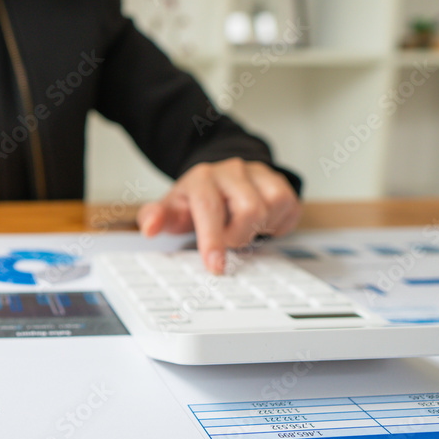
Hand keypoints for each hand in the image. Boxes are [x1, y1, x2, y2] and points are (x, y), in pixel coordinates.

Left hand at [137, 159, 300, 273]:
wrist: (222, 179)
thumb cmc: (196, 201)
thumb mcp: (172, 209)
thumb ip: (155, 218)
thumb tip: (149, 227)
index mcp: (201, 178)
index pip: (209, 208)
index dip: (213, 239)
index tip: (216, 267)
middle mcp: (231, 171)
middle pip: (249, 210)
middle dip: (238, 235)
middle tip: (227, 238)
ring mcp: (258, 174)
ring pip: (271, 207)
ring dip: (257, 228)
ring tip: (242, 226)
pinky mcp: (280, 182)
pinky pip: (288, 206)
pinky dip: (276, 223)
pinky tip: (260, 221)